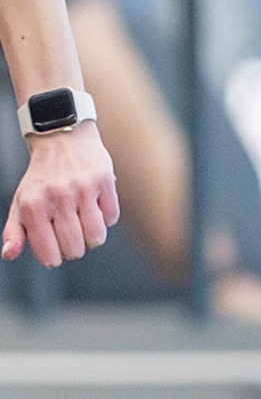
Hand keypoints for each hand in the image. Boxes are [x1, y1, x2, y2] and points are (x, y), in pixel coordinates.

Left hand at [1, 123, 118, 267]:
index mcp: (34, 206)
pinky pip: (112, 217)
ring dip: (93, 237)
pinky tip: (97, 209)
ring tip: (85, 226)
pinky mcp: (104, 181)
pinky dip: (106, 219)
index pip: (49, 253)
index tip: (55, 255)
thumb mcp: (21, 202)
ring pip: (96, 236)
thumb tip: (9, 254)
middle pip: (75, 248)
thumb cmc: (42, 176)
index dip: (54, 259)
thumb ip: (14, 231)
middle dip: (74, 249)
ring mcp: (83, 189)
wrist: (62, 139)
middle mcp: (58, 197)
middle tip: (71, 238)